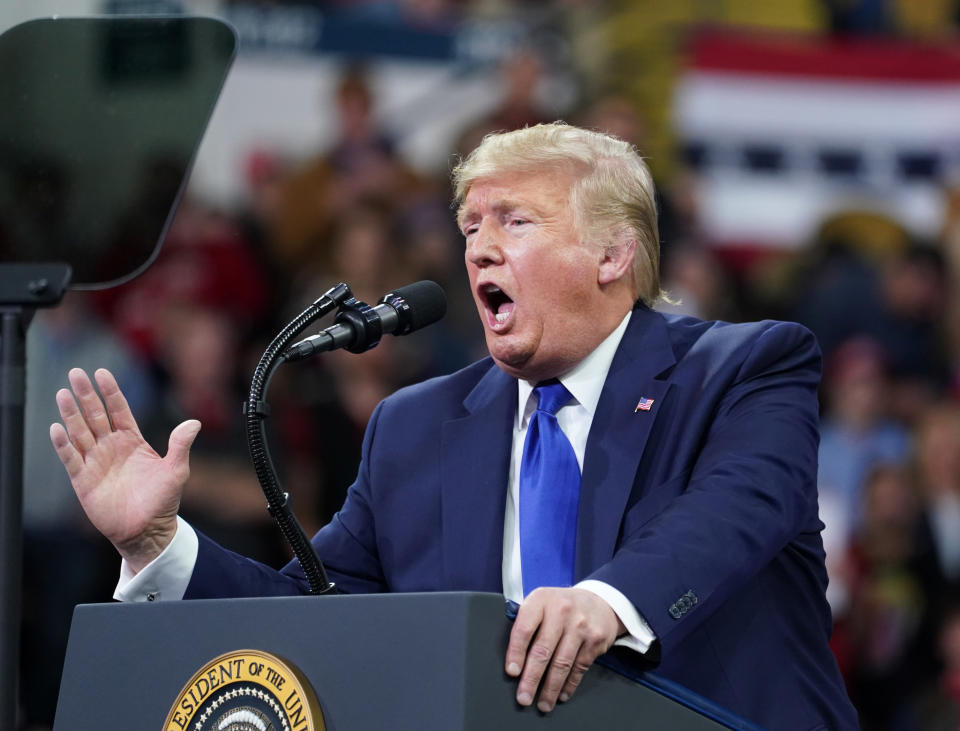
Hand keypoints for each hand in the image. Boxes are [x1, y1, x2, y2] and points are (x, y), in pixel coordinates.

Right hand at [49, 367, 200, 571]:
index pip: (119, 409)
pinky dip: (63, 444)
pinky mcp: (83, 480)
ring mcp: (96, 462)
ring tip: (62, 394)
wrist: (147, 530)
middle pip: (95, 415)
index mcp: (132, 441)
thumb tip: (195, 422)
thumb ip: (181, 445)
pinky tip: (57, 428)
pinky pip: (71, 458)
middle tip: (76, 373)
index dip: (110, 391)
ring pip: (80, 432)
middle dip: (86, 395)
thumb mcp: (176, 470)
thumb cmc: (163, 500)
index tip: (101, 373)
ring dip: (71, 413)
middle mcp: (111, 447)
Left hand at [506, 587, 625, 712]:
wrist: (600, 602)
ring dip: (550, 688)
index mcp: (541, 599)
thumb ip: (527, 621)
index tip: (512, 672)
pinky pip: (579, 668)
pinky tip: (561, 694)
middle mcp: (561, 611)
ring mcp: (580, 626)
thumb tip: (511, 656)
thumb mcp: (542, 602)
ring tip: (543, 704)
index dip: (516, 653)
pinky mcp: (595, 640)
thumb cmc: (562, 606)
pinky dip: (569, 685)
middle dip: (531, 679)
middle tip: (523, 698)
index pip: (524, 628)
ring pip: (561, 664)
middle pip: (542, 651)